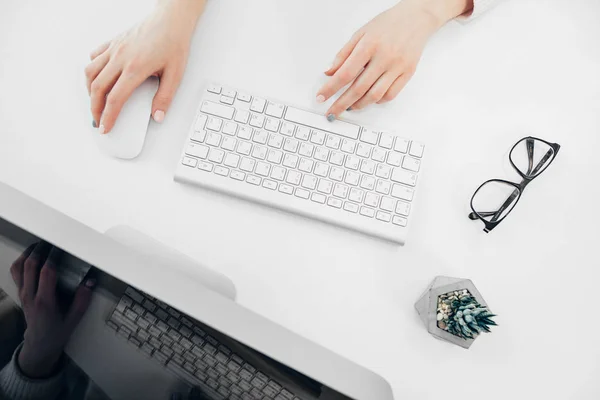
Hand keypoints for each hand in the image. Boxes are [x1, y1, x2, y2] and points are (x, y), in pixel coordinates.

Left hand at [9, 242, 94, 377]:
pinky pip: (16, 273)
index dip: (53, 258)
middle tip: (51, 240)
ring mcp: (23, 294)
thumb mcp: (74, 319)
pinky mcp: (21, 293)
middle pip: (30, 266)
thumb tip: (91, 282)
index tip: (61, 248)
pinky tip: (31, 255)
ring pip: (19, 268)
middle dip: (40, 250)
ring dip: (28, 253)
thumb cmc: (57, 332)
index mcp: (45, 302)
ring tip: (39, 244)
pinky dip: (21, 261)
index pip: (46, 273)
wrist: (39, 344)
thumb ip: (82, 300)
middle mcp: (30, 296)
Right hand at [85, 0, 204, 133]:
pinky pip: (95, 57)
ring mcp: (114, 49)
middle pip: (97, 88)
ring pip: (91, 72)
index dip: (108, 116)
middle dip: (95, 108)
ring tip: (95, 102)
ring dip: (89, 90)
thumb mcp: (175, 74)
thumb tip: (157, 116)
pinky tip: (97, 78)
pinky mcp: (113, 42)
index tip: (105, 127)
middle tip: (98, 120)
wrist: (171, 20)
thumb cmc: (173, 43)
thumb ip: (165, 97)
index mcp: (136, 68)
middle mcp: (120, 58)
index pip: (115, 99)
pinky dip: (92, 70)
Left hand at [316, 0, 472, 118]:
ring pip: (375, 96)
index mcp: (369, 45)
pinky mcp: (408, 73)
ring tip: (349, 106)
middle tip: (332, 112)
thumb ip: (343, 54)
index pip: (345, 73)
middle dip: (341, 103)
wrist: (416, 18)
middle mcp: (384, 57)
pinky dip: (377, 101)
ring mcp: (397, 67)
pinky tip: (370, 99)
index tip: (322, 97)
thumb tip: (329, 73)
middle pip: (358, 88)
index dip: (331, 88)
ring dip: (359, 105)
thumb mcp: (360, 33)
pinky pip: (390, 95)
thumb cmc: (387, 24)